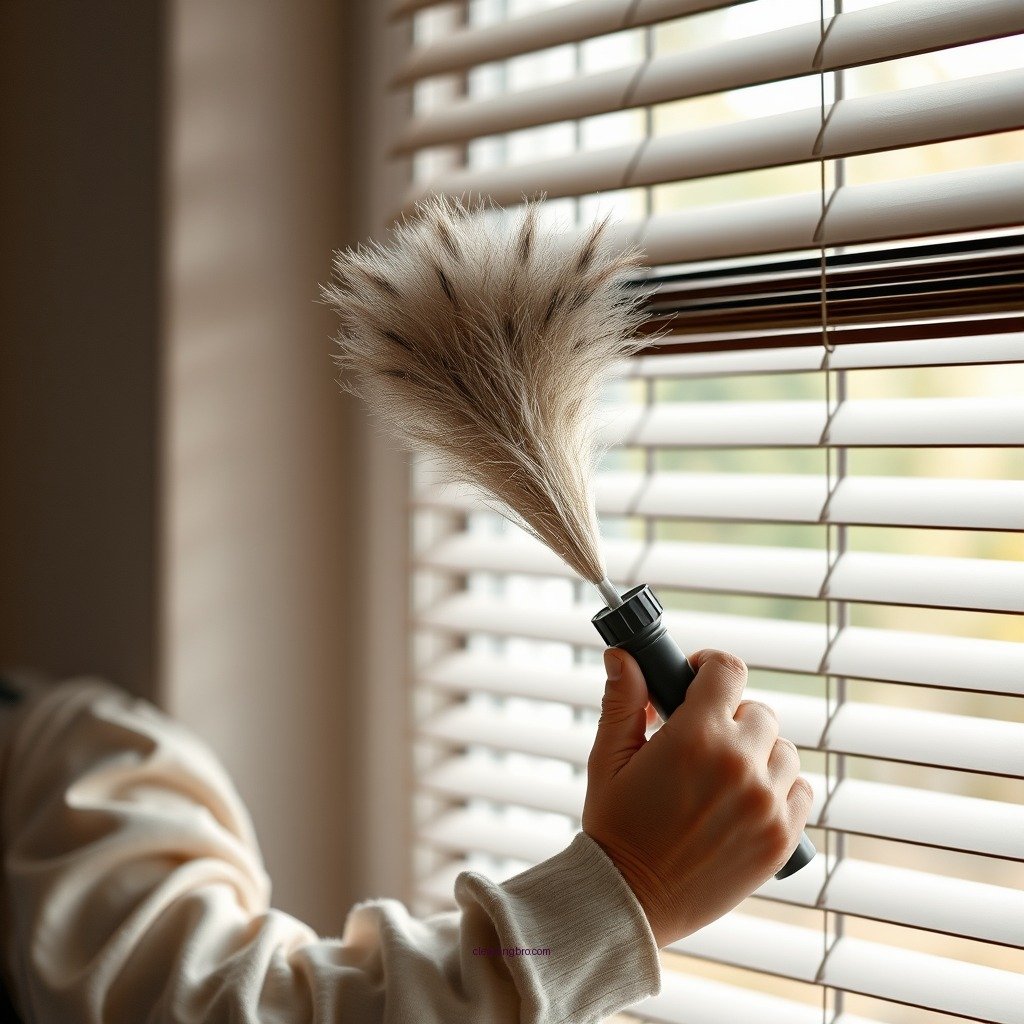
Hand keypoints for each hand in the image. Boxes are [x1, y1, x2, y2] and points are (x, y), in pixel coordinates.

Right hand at [582, 648, 812, 947]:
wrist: (633, 902)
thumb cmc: (616, 827)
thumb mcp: (608, 759)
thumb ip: (622, 701)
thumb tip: (622, 655)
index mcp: (695, 736)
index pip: (728, 670)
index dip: (710, 666)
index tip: (696, 678)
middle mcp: (739, 763)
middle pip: (758, 710)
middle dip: (729, 716)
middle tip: (700, 740)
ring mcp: (767, 802)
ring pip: (783, 749)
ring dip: (757, 752)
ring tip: (722, 775)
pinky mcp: (783, 837)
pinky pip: (801, 790)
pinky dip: (779, 788)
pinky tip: (745, 800)